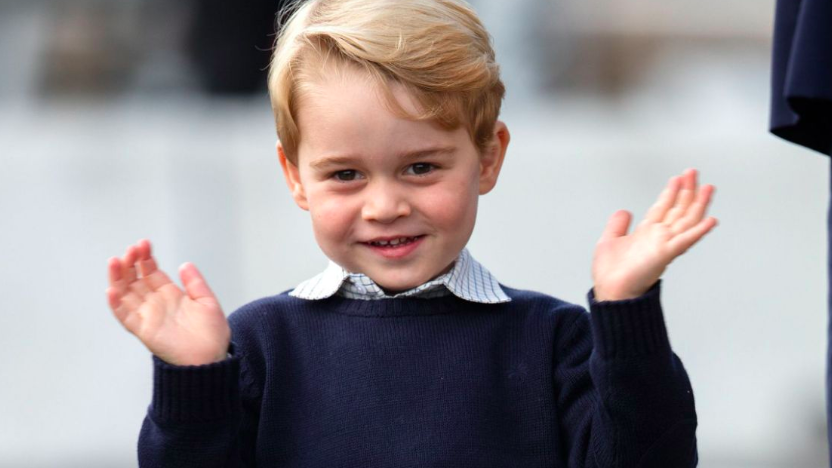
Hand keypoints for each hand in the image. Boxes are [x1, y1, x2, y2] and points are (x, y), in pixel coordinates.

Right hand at [106, 239, 229, 365]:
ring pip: (125, 294)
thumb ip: (196, 283)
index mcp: (170, 295)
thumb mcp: (207, 302)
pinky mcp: (144, 330)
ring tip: (115, 262)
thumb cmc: (212, 335)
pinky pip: (125, 316)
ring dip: (118, 278)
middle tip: (131, 249)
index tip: (143, 244)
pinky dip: (116, 304)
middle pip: (135, 280)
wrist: (211, 359)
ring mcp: (148, 316)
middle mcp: (156, 304)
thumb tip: (185, 264)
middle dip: (130, 263)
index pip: (151, 272)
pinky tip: (112, 290)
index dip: (145, 258)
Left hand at [591, 168, 717, 300]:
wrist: (611, 292)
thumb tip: (625, 211)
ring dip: (698, 204)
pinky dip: (698, 231)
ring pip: (686, 221)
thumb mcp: (610, 240)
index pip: (663, 208)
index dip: (671, 192)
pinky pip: (684, 241)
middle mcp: (659, 237)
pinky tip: (710, 220)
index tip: (679, 178)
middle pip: (678, 210)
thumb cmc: (611, 274)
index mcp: (647, 233)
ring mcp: (664, 245)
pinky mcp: (665, 255)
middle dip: (687, 191)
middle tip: (694, 172)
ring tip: (707, 188)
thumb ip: (618, 225)